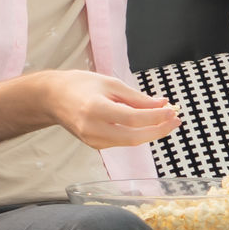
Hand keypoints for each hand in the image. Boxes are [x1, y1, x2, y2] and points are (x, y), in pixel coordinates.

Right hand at [39, 69, 178, 148]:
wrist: (53, 98)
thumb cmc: (80, 85)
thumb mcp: (110, 84)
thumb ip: (137, 97)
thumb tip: (162, 104)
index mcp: (95, 109)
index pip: (133, 119)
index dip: (156, 117)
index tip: (172, 110)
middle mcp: (93, 129)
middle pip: (134, 137)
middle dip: (159, 130)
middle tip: (175, 120)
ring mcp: (92, 140)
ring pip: (130, 142)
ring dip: (151, 133)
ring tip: (166, 120)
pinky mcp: (95, 145)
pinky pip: (122, 141)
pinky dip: (138, 134)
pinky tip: (148, 124)